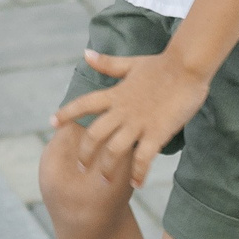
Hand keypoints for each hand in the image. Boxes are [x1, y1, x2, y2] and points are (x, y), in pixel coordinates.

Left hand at [54, 49, 212, 187]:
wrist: (187, 66)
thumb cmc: (161, 65)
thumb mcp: (131, 64)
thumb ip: (108, 64)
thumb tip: (85, 54)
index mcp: (115, 94)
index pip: (83, 104)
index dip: (66, 113)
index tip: (51, 123)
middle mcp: (122, 110)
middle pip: (94, 134)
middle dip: (84, 153)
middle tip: (80, 168)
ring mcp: (139, 122)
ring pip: (114, 150)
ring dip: (107, 168)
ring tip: (105, 182)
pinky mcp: (157, 132)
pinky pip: (143, 158)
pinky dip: (138, 173)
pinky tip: (137, 184)